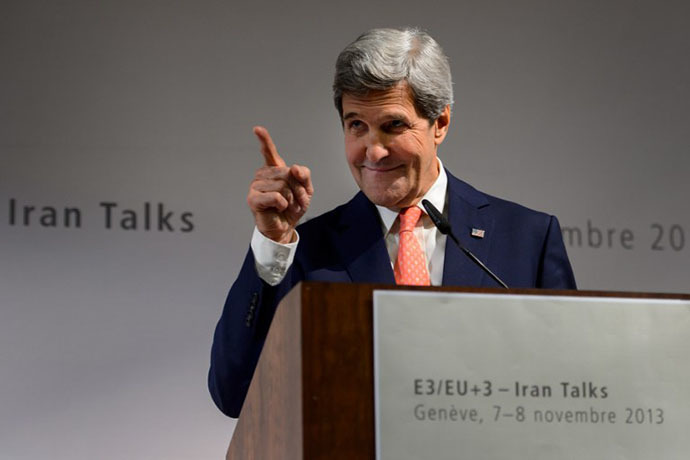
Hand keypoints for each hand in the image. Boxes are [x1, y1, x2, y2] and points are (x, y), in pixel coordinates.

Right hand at [247, 126, 313, 243]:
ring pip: (282, 186)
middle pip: (287, 173)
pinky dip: (283, 204)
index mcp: (275, 170)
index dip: (264, 140)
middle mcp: (263, 175)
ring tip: (289, 206)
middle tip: (298, 200)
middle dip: (298, 189)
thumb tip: (294, 168)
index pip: (269, 152)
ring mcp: (256, 186)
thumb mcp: (305, 190)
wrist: (285, 227)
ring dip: (292, 199)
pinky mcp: (254, 198)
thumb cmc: (292, 207)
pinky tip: (280, 208)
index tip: (257, 129)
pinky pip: (275, 196)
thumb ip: (304, 175)